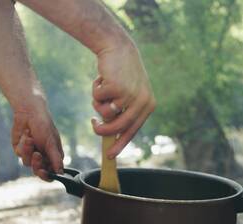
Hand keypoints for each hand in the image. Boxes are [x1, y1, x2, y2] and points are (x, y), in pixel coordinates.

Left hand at [11, 103, 63, 180]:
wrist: (29, 113)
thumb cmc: (44, 126)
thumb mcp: (51, 143)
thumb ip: (55, 158)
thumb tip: (61, 173)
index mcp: (53, 156)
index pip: (51, 173)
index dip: (46, 175)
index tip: (42, 171)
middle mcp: (42, 157)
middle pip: (38, 170)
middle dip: (36, 163)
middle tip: (36, 154)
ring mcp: (30, 154)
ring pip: (27, 163)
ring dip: (28, 150)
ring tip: (30, 138)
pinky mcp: (20, 150)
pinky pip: (20, 154)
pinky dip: (23, 144)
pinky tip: (26, 134)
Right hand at [90, 40, 155, 158]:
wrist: (118, 48)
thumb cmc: (121, 72)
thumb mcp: (127, 93)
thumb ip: (122, 111)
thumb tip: (109, 134)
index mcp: (148, 105)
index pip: (133, 130)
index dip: (120, 144)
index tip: (110, 155)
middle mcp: (142, 102)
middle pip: (117, 127)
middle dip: (102, 130)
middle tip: (93, 124)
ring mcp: (130, 95)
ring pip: (105, 113)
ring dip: (98, 103)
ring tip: (102, 89)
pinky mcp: (116, 87)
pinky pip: (98, 99)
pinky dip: (95, 90)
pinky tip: (102, 78)